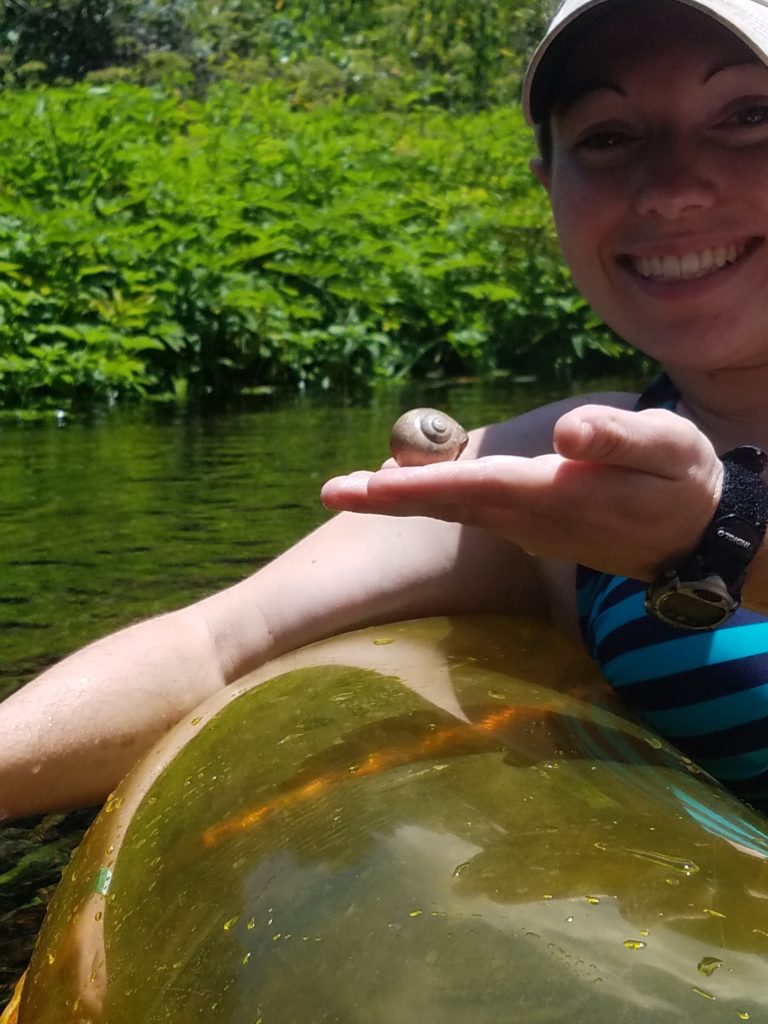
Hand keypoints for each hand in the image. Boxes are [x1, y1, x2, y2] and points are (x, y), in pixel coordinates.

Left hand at [321, 405, 722, 581]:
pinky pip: (469, 512)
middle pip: (448, 506)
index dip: (420, 487)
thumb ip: (617, 438)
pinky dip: (431, 499)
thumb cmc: (681, 481)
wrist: (693, 536)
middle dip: (388, 499)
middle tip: (330, 491)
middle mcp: (530, 519)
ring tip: (351, 487)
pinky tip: (404, 486)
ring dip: (402, 500)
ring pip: (454, 511)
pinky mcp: (527, 527)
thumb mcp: (667, 449)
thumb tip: (564, 432)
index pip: (476, 489)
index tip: (370, 487)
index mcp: (556, 495)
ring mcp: (526, 529)